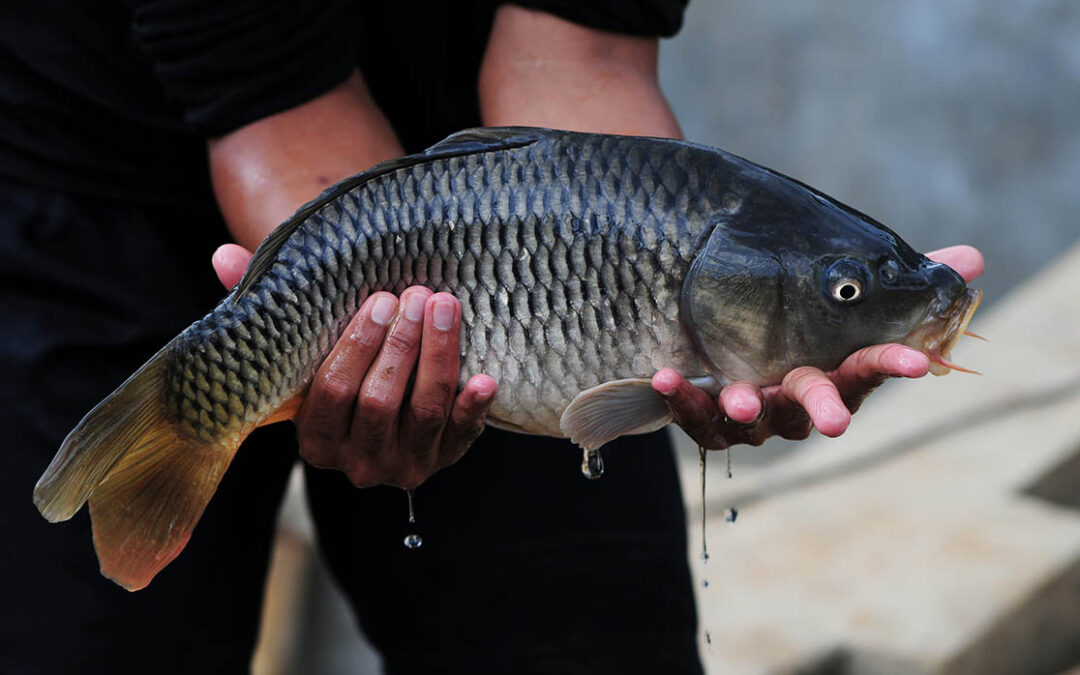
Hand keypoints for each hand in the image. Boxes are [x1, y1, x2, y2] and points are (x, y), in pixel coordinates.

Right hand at [213, 244, 497, 488]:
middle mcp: (358, 463)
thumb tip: (224, 256)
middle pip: (379, 403)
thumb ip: (263, 304)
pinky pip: (463, 436)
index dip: (357, 346)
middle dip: (400, 345)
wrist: (391, 416)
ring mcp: (404, 465)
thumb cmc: (340, 369)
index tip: (380, 300)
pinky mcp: (446, 458)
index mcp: (315, 440)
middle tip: (417, 296)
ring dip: (438, 357)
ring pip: (423, 413)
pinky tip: (484, 378)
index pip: (332, 392)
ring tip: (446, 308)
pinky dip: (473, 408)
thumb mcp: (301, 350)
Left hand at [653, 245, 984, 448]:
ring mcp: (753, 412)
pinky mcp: (709, 416)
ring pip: (754, 423)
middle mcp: (797, 400)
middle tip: (834, 422)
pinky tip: (667, 376)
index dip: (892, 365)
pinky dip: (684, 400)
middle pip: (815, 408)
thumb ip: (903, 275)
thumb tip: (974, 260)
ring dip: (749, 409)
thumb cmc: (793, 311)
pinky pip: (698, 419)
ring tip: (742, 399)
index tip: (919, 361)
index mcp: (834, 370)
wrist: (714, 316)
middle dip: (825, 410)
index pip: (870, 369)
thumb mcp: (842, 284)